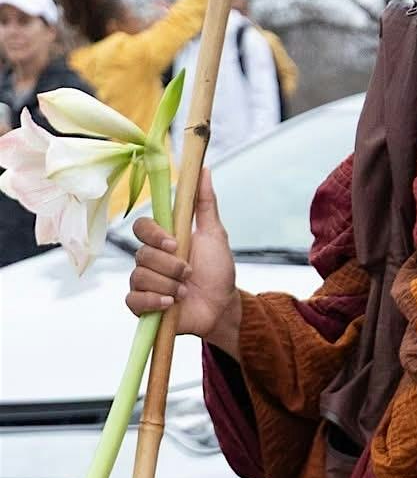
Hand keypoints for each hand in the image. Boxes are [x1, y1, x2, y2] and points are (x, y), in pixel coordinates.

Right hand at [126, 168, 239, 353]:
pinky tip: (171, 303)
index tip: (175, 243)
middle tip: (189, 274)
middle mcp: (149, 259)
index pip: (141, 227)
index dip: (154, 235)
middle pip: (142, 254)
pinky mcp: (143, 306)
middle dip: (170, 266)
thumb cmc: (218, 272)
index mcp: (162, 240)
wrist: (222, 308)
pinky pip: (133, 300)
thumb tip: (204, 170)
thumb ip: (206, 204)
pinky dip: (154, 301)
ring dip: (169, 285)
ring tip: (186, 292)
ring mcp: (144, 282)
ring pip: (140, 277)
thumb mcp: (214, 235)